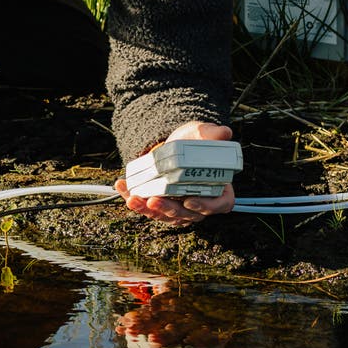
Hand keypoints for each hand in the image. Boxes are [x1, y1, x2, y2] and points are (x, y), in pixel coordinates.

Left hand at [114, 121, 235, 223]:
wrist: (172, 144)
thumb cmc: (192, 142)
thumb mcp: (202, 134)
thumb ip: (213, 134)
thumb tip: (224, 133)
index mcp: (218, 189)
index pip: (219, 204)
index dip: (206, 206)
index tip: (191, 201)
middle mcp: (199, 202)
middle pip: (187, 213)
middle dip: (168, 209)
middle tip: (153, 201)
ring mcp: (179, 207)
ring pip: (165, 215)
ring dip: (147, 209)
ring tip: (133, 199)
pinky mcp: (161, 205)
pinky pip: (147, 207)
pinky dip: (134, 199)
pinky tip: (122, 187)